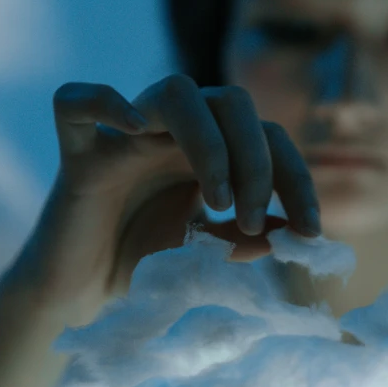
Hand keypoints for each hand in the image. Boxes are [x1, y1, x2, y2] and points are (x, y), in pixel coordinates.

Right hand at [12, 76, 320, 324]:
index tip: (311, 232)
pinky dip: (105, 102)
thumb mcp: (205, 254)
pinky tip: (134, 128)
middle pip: (232, 102)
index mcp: (209, 150)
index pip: (267, 136)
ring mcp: (124, 137)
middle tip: (253, 220)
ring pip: (176, 92)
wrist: (83, 294)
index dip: (296, 179)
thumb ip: (244, 238)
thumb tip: (292, 231)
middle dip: (257, 161)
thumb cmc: (144, 266)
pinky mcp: (77, 155)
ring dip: (210, 144)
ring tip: (219, 206)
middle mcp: (172, 133)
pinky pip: (76, 102)